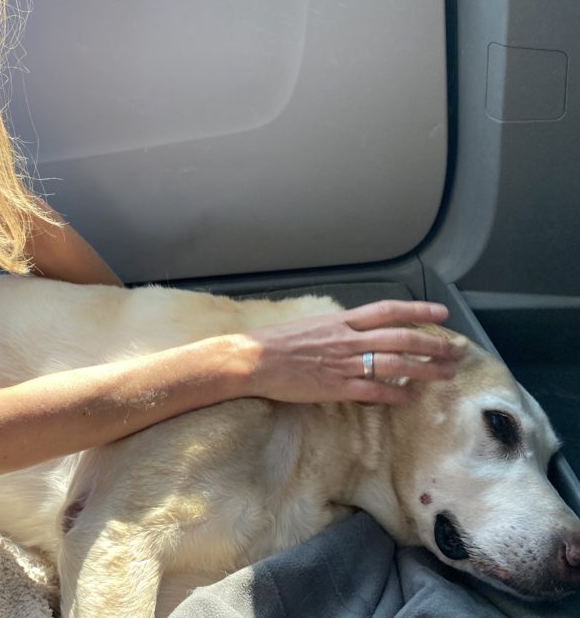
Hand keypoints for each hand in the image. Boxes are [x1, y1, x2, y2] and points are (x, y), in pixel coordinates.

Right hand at [241, 300, 464, 404]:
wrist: (252, 359)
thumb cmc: (276, 342)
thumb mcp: (310, 325)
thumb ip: (337, 329)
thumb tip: (356, 331)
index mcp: (341, 321)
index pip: (387, 311)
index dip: (418, 310)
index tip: (441, 313)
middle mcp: (347, 339)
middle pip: (400, 338)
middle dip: (432, 344)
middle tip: (455, 351)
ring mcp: (343, 363)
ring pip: (394, 364)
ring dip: (424, 369)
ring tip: (445, 375)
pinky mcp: (336, 387)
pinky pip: (374, 391)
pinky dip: (396, 394)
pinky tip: (412, 397)